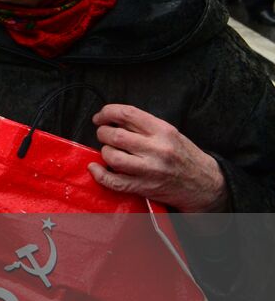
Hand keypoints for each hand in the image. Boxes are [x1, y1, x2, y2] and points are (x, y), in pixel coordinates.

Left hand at [88, 104, 230, 211]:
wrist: (205, 184)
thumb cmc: (184, 156)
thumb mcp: (170, 133)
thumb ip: (144, 125)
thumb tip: (112, 119)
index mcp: (163, 130)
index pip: (127, 113)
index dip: (106, 112)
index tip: (100, 117)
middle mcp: (156, 149)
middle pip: (115, 135)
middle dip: (103, 133)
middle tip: (104, 135)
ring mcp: (149, 170)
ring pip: (111, 156)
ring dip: (104, 152)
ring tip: (110, 151)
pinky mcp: (143, 187)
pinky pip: (114, 181)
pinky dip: (99, 174)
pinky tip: (95, 168)